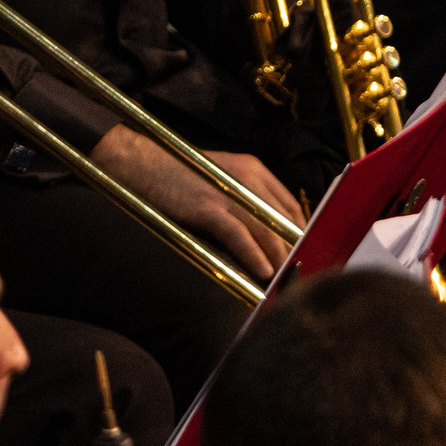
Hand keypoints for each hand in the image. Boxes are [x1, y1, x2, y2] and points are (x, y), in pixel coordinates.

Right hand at [89, 126, 302, 282]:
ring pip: (265, 230)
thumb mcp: (219, 179)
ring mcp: (226, 193)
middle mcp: (247, 178)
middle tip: (300, 275)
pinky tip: (263, 272)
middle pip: (283, 220)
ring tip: (287, 281)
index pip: (290, 206)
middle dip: (295, 249)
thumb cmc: (177, 175)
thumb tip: (264, 236)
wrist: (139, 164)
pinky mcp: (206, 207)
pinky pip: (238, 235)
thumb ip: (243, 200)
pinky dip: (253, 254)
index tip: (305, 254)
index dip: (301, 233)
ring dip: (280, 259)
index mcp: (253, 169)